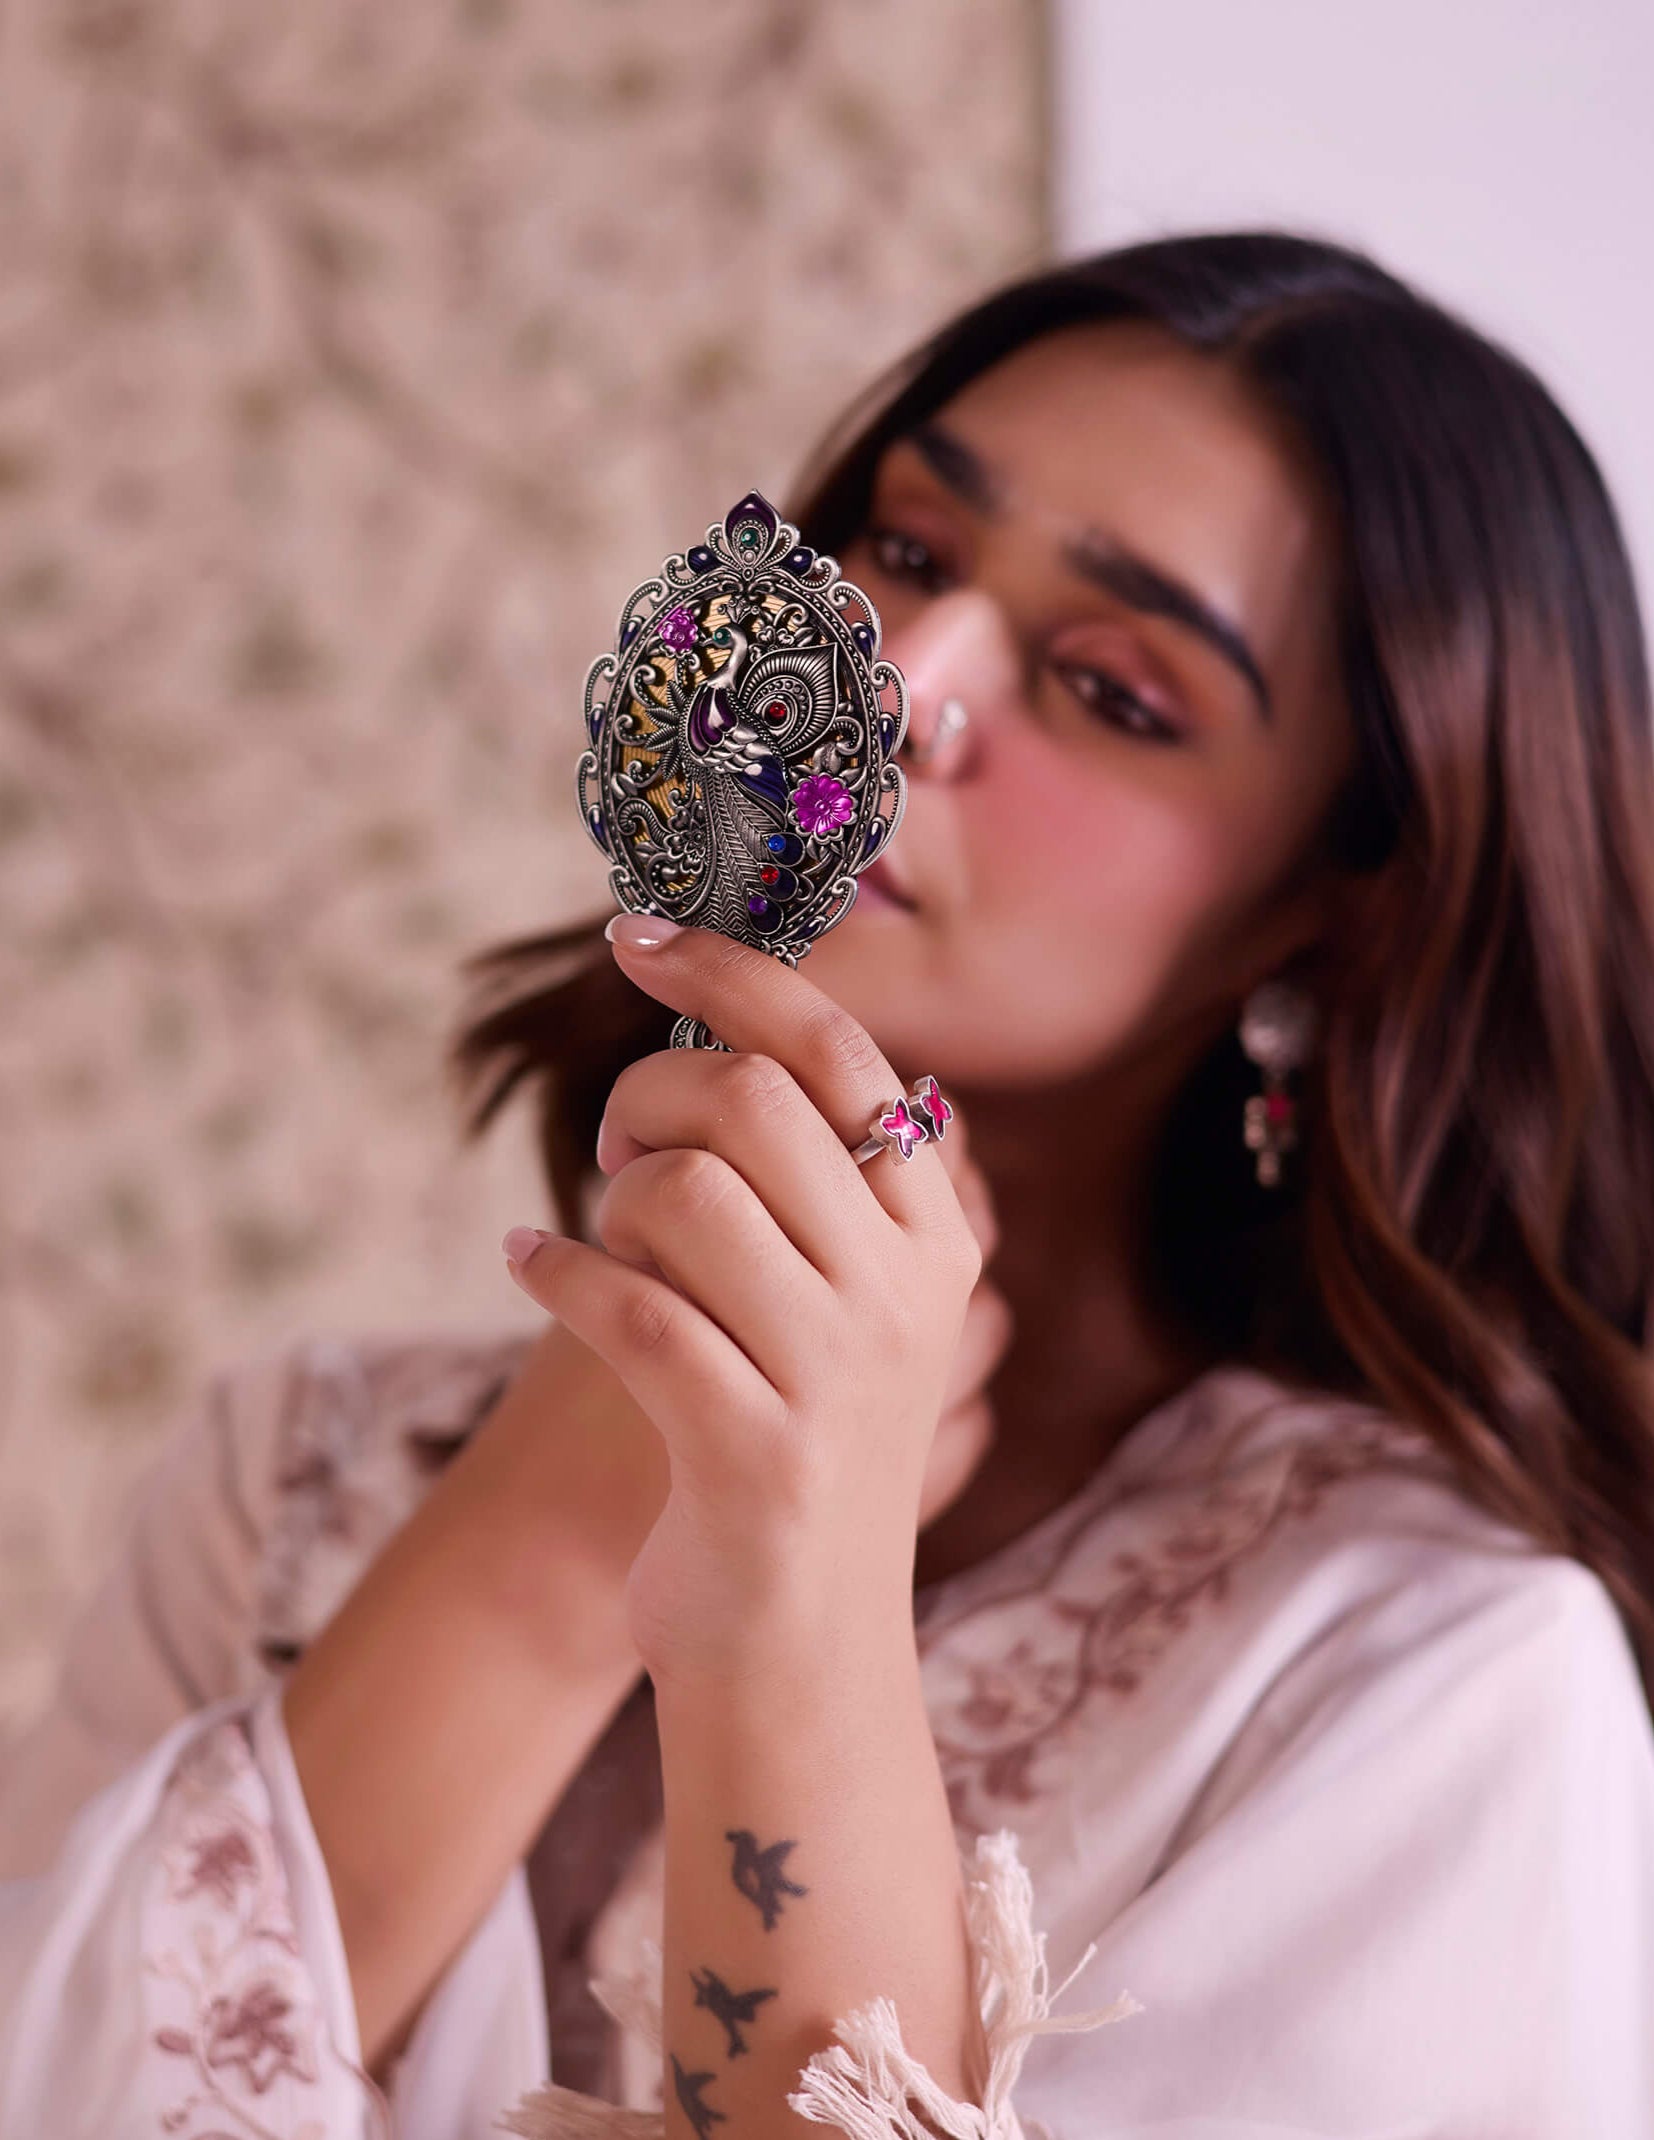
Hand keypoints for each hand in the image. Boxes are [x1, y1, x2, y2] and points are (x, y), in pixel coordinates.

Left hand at [503, 918, 984, 1686]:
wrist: (798, 1645)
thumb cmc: (793, 1437)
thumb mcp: (845, 1304)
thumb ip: (813, 1176)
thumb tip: (719, 1027)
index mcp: (935, 1234)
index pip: (838, 1049)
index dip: (728, 972)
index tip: (634, 938)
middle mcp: (905, 1293)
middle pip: (750, 1100)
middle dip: (650, 1094)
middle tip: (616, 1141)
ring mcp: (836, 1375)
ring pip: (682, 1195)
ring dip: (606, 1198)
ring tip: (593, 1231)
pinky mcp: (755, 1452)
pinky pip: (625, 1308)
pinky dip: (553, 1270)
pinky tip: (528, 1265)